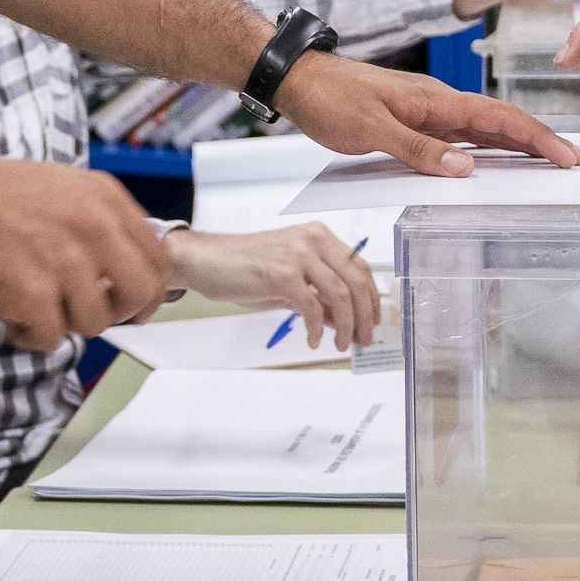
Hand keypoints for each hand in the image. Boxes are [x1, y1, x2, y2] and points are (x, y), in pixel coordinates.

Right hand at [0, 159, 173, 353]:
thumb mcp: (61, 185)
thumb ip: (98, 218)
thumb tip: (121, 260)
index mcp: (104, 198)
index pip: (157, 255)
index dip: (152, 288)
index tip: (140, 303)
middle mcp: (93, 228)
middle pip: (139, 293)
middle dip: (118, 313)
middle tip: (91, 314)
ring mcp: (66, 264)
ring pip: (94, 322)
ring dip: (64, 322)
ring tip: (33, 305)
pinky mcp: (34, 297)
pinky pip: (52, 339)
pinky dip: (30, 335)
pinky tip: (11, 316)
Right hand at [166, 223, 381, 349]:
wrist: (205, 261)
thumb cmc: (243, 268)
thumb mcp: (288, 281)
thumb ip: (317, 296)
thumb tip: (340, 320)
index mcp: (318, 236)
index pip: (360, 266)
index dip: (372, 296)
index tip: (373, 320)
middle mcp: (313, 239)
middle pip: (357, 281)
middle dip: (364, 315)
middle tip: (362, 339)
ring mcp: (298, 254)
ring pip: (340, 294)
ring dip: (345, 325)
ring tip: (341, 344)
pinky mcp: (281, 272)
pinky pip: (311, 306)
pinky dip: (316, 328)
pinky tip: (314, 340)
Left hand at [271, 50, 579, 176]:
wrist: (300, 80)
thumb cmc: (331, 99)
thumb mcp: (371, 130)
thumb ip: (418, 150)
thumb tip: (467, 168)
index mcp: (436, 101)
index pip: (499, 119)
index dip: (537, 138)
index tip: (567, 155)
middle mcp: (440, 103)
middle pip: (503, 122)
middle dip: (542, 141)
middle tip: (576, 161)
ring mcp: (429, 111)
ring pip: (486, 129)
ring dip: (519, 145)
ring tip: (550, 162)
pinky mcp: (416, 121)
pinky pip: (462, 135)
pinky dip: (488, 147)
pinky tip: (495, 160)